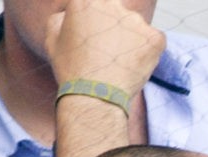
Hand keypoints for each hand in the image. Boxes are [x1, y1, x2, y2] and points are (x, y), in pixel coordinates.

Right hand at [46, 0, 164, 97]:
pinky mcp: (154, 38)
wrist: (93, 96)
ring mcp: (136, 21)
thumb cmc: (71, 70)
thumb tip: (69, 14)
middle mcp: (112, 5)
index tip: (95, 40)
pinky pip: (153, 41)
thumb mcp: (53, 39)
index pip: (95, 6)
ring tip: (118, 64)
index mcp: (86, 1)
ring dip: (130, 41)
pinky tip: (132, 67)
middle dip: (113, 30)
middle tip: (107, 54)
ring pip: (135, 27)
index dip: (95, 25)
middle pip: (116, 14)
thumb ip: (62, 18)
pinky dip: (146, 53)